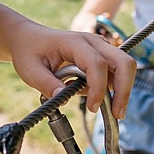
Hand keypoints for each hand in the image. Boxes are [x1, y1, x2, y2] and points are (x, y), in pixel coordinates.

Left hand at [7, 21, 135, 118]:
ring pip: (125, 68)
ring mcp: (100, 47)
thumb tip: (62, 99)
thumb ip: (46, 84)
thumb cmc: (29, 52)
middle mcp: (93, 42)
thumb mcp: (30, 70)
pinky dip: (111, 88)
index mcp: (74, 42)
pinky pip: (115, 73)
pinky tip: (91, 95)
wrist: (29, 39)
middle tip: (117, 114)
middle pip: (124, 63)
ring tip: (100, 106)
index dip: (98, 88)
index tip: (92, 108)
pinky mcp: (102, 56)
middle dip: (124, 90)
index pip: (97, 64)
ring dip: (120, 90)